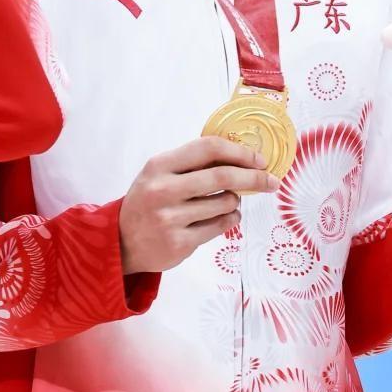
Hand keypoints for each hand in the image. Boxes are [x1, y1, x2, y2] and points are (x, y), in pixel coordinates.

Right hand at [118, 137, 279, 274]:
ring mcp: (170, 219)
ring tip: (228, 201)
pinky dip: (231, 219)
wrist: (121, 241)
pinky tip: (225, 217)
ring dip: (236, 201)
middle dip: (254, 177)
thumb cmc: (148, 201)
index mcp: (159, 166)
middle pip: (223, 176)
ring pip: (225, 203)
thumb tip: (242, 155)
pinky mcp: (180, 243)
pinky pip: (221, 226)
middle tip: (271, 181)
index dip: (239, 151)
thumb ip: (192, 163)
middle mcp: (163, 190)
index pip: (208, 148)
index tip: (260, 159)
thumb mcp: (159, 174)